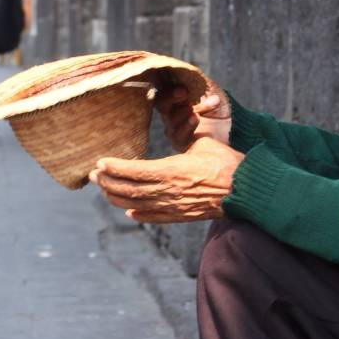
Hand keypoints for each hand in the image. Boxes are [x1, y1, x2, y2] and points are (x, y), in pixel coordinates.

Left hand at [90, 136, 242, 223]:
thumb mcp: (203, 143)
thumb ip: (185, 140)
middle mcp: (169, 191)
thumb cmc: (227, 162)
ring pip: (138, 205)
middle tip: (94, 176)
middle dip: (109, 183)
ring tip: (104, 191)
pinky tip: (130, 213)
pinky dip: (140, 215)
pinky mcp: (182, 215)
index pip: (135, 171)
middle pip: (130, 190)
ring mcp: (174, 206)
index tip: (100, 162)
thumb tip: (182, 121)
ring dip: (117, 199)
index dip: (115, 168)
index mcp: (173, 170)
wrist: (245, 189)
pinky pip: (156, 217)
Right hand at [155, 84, 231, 152]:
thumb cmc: (220, 110)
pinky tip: (195, 118)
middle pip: (162, 104)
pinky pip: (179, 135)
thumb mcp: (212, 92)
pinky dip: (188, 125)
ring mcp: (175, 130)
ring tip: (196, 111)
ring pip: (172, 120)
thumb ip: (201, 82)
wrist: (233, 132)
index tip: (182, 85)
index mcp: (176, 100)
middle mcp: (172, 115)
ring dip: (187, 111)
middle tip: (183, 92)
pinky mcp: (182, 144)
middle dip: (171, 97)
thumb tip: (190, 70)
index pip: (164, 91)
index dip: (169, 86)